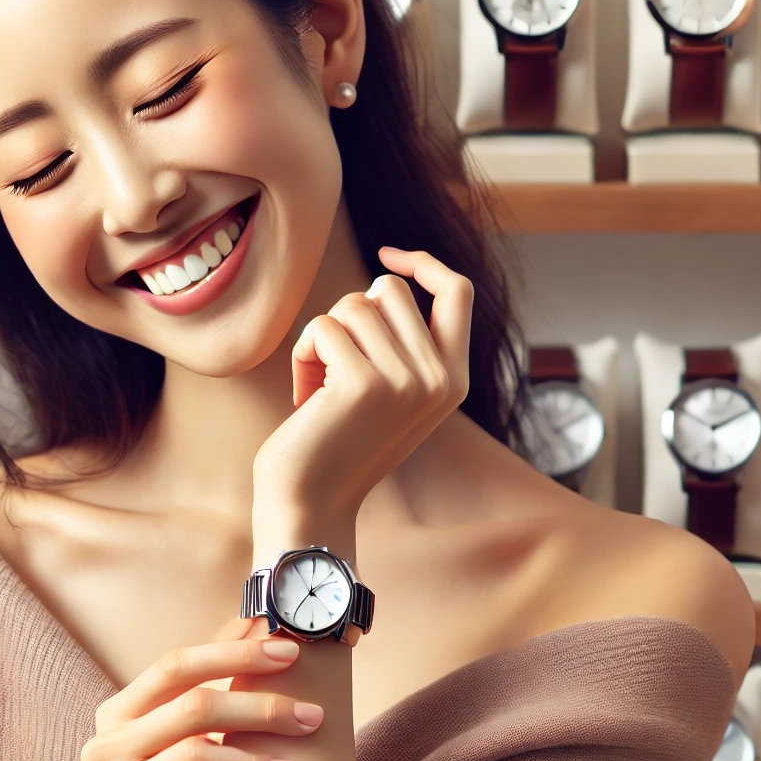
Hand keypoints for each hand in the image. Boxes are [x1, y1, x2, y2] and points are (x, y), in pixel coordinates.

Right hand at [83, 618, 320, 760]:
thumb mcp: (195, 733)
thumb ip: (214, 677)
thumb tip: (255, 619)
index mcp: (116, 715)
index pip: (175, 666)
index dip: (233, 653)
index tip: (290, 650)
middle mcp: (104, 750)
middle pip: (191, 707)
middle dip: (260, 705)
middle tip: (312, 714)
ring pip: (197, 753)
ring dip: (259, 750)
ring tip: (298, 756)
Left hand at [253, 248, 472, 532]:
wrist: (312, 504)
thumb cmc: (339, 442)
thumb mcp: (391, 392)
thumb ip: (404, 343)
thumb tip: (386, 278)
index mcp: (455, 379)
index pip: (457, 291)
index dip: (423, 263)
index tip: (387, 256)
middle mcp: (440, 378)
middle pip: (390, 289)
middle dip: (351, 314)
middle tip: (337, 363)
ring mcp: (406, 381)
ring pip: (353, 305)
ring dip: (323, 338)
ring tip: (319, 385)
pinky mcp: (363, 384)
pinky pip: (321, 327)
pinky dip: (303, 354)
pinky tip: (306, 397)